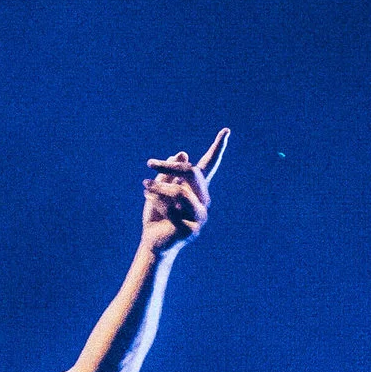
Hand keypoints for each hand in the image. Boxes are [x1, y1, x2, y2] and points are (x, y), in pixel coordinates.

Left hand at [140, 132, 227, 260]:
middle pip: (192, 173)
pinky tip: (149, 200)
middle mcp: (203, 200)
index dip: (217, 147)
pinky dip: (157, 202)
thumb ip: (168, 172)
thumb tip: (182, 153)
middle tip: (149, 163)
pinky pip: (172, 209)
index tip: (226, 130)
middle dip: (169, 166)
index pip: (209, 165)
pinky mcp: (192, 229)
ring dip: (159, 187)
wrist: (152, 241)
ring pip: (180, 191)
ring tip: (145, 185)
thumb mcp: (159, 187)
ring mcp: (200, 215)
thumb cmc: (157, 212)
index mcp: (197, 188)